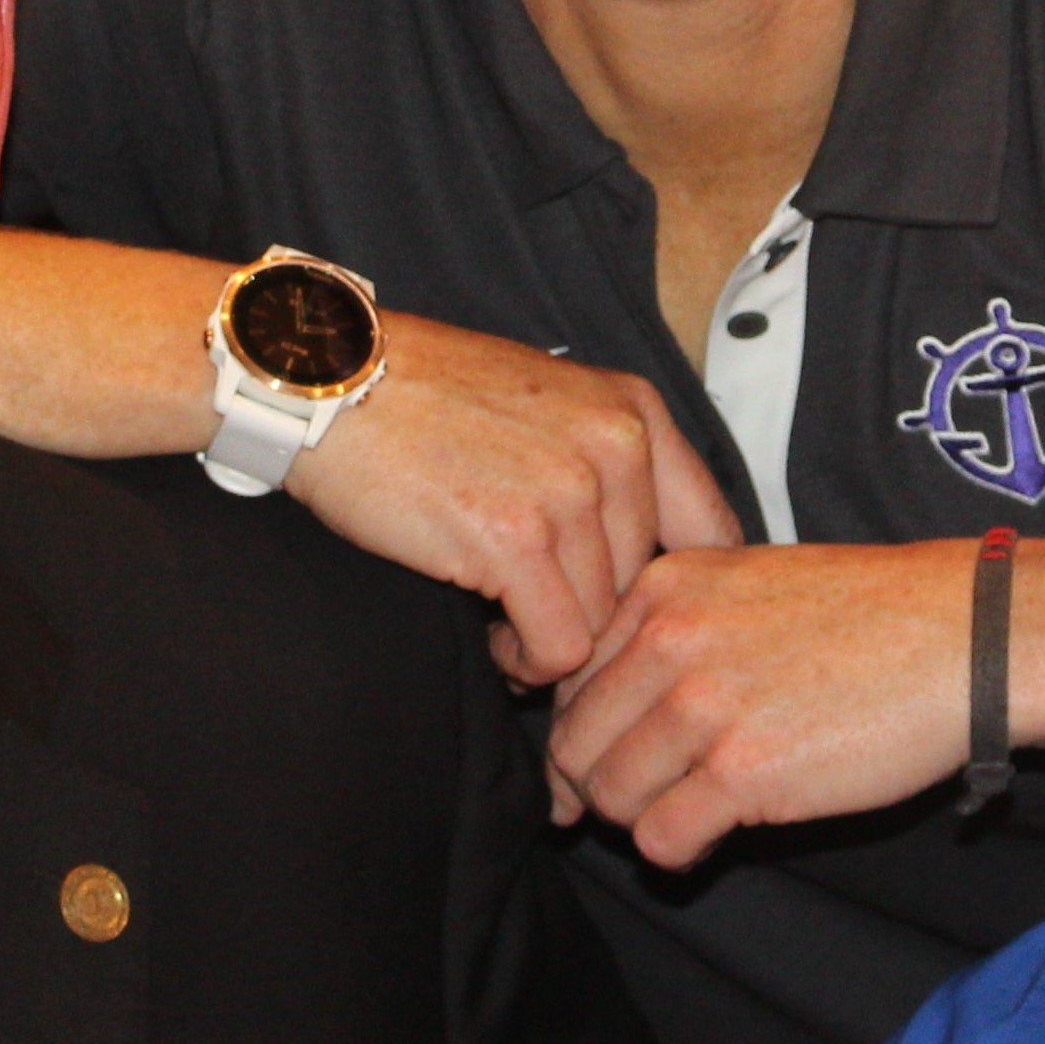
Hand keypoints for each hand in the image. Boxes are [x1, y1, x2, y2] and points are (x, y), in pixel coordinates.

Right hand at [286, 313, 744, 686]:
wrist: (333, 383)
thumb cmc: (427, 399)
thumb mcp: (550, 403)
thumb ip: (612, 465)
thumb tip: (660, 563)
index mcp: (635, 410)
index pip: (711, 532)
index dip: (674, 593)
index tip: (635, 619)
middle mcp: (618, 444)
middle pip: (648, 588)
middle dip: (598, 619)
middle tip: (543, 620)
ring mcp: (570, 490)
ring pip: (604, 623)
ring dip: (556, 641)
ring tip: (507, 619)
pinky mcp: (516, 538)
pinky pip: (558, 646)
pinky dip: (527, 660)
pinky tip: (492, 633)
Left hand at [547, 539, 989, 869]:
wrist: (970, 637)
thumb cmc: (872, 616)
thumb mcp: (753, 584)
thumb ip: (675, 630)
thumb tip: (600, 716)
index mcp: (665, 586)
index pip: (566, 676)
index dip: (586, 728)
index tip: (613, 756)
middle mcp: (671, 638)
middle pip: (576, 743)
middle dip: (599, 784)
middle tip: (645, 800)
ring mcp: (704, 705)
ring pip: (609, 796)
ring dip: (642, 818)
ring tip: (691, 811)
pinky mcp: (743, 771)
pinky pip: (660, 839)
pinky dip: (679, 850)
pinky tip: (716, 834)